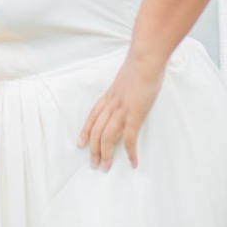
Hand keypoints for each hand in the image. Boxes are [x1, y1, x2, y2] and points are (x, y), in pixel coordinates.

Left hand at [78, 52, 163, 170]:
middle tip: (93, 164)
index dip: (86, 130)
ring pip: (107, 137)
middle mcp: (112, 104)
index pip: (93, 115)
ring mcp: (122, 110)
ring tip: (105, 167)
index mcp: (110, 94)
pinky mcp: (135, 115)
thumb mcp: (128, 74)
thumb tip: (132, 87)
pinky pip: (129, 138)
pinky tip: (133, 162)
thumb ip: (127, 84)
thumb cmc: (141, 62)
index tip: (80, 142)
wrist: (145, 58)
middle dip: (93, 148)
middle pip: (97, 130)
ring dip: (105, 154)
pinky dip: (130, 152)